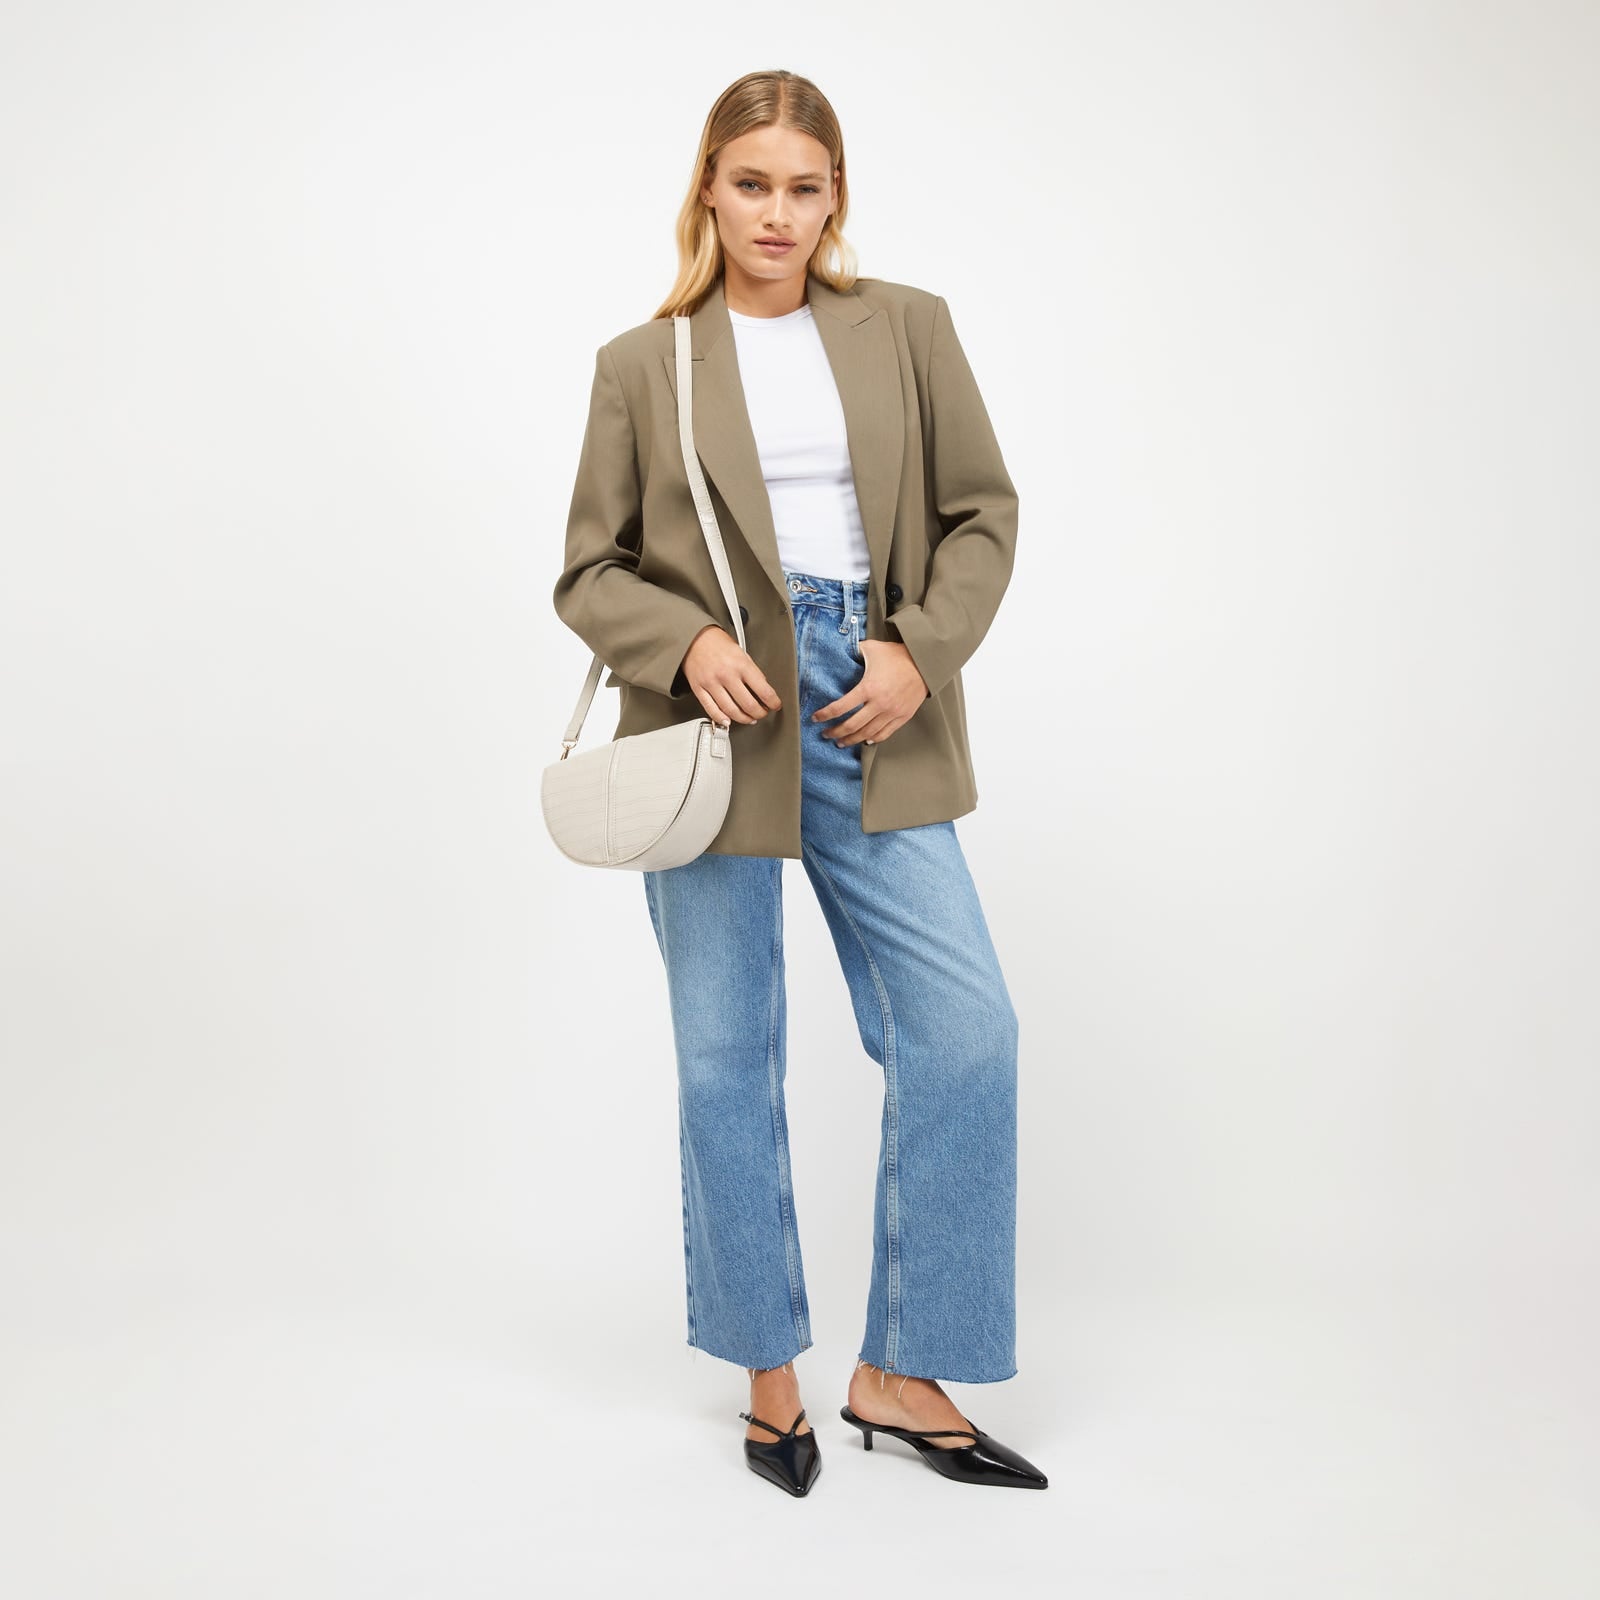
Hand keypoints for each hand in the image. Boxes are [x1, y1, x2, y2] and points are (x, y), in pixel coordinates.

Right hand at [682, 624, 782, 724]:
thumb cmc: (718, 643)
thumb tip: (762, 689)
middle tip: (762, 713)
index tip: (775, 705)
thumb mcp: (742, 652)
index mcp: (741, 664)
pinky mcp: (699, 689)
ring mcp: (712, 683)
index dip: (773, 702)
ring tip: (749, 718)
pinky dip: (721, 719)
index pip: (764, 691)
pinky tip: (728, 721)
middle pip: (748, 705)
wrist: (694, 638)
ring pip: (731, 711)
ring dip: (743, 719)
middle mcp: (726, 674)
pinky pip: (711, 709)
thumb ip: (752, 671)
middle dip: (760, 713)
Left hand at [812, 640, 928, 746]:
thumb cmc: (897, 655)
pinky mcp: (902, 717)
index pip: (841, 707)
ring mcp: (892, 713)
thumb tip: (838, 650)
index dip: (825, 715)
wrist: (924, 663)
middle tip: (825, 734)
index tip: (816, 718)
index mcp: (869, 687)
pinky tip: (864, 741)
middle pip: (851, 726)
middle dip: (835, 732)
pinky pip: (884, 734)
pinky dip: (872, 739)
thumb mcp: (872, 648)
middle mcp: (879, 703)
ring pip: (866, 734)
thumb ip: (853, 651)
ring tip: (841, 742)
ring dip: (851, 740)